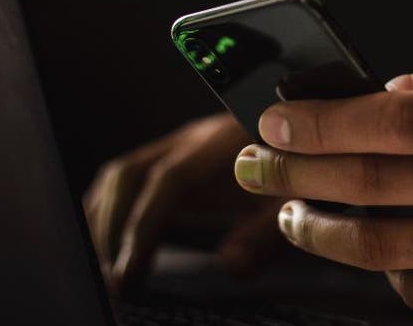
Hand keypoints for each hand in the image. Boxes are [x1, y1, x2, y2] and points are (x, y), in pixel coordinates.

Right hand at [84, 112, 286, 292]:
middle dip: (111, 228)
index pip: (169, 180)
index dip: (144, 225)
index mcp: (222, 145)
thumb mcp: (294, 203)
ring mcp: (180, 146)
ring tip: (105, 267)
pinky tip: (108, 241)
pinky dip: (111, 210)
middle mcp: (194, 140)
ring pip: (123, 175)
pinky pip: (130, 178)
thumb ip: (265, 235)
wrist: (308, 134)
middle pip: (130, 174)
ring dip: (104, 220)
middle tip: (111, 278)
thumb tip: (229, 264)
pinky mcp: (174, 158)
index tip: (130, 269)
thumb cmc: (302, 169)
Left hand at [233, 66, 412, 324]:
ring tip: (286, 208)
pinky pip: (406, 285)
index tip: (274, 119)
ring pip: (373, 245)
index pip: (396, 117)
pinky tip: (367, 242)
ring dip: (312, 226)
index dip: (324, 120)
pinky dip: (375, 263)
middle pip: (370, 182)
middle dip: (292, 170)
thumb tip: (360, 98)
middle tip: (250, 162)